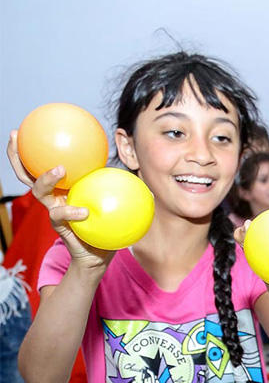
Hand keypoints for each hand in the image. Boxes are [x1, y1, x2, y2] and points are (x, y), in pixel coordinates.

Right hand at [6, 130, 113, 270]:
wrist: (101, 254)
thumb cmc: (107, 226)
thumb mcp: (116, 200)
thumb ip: (120, 182)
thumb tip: (138, 164)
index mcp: (64, 187)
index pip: (43, 164)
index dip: (32, 148)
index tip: (27, 128)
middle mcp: (53, 196)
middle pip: (27, 173)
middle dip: (17, 155)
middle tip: (16, 137)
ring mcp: (53, 210)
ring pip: (38, 191)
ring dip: (46, 178)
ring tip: (58, 169)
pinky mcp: (59, 226)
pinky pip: (60, 216)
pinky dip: (71, 212)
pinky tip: (84, 212)